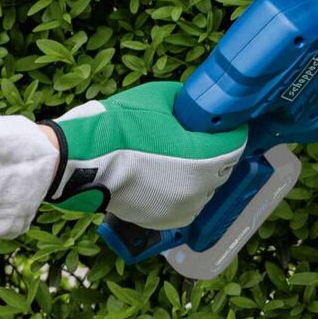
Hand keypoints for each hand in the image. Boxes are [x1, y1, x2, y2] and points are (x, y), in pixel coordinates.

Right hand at [43, 82, 246, 230]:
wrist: (80, 157)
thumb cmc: (122, 124)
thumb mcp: (164, 97)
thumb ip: (192, 104)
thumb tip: (205, 106)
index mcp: (202, 156)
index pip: (237, 144)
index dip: (233, 130)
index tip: (227, 123)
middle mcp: (196, 187)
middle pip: (225, 167)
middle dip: (219, 150)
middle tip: (205, 137)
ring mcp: (179, 207)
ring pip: (208, 189)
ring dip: (204, 174)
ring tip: (186, 157)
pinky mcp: (162, 221)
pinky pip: (187, 205)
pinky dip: (185, 192)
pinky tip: (172, 176)